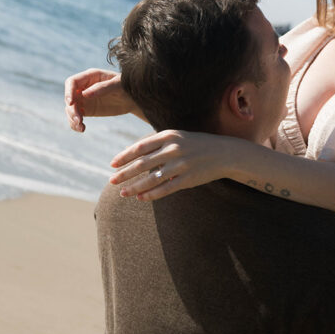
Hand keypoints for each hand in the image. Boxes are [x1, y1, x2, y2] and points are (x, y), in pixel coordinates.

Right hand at [64, 69, 137, 131]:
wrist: (134, 99)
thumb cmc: (128, 86)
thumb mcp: (118, 85)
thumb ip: (103, 88)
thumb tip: (85, 94)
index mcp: (90, 76)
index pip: (72, 82)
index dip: (68, 92)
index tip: (71, 103)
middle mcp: (84, 87)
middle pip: (69, 97)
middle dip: (71, 109)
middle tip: (79, 120)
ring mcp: (84, 99)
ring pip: (70, 109)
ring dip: (72, 118)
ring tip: (81, 127)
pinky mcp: (87, 110)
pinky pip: (76, 117)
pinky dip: (75, 124)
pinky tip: (82, 129)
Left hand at [109, 129, 242, 199]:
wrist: (224, 153)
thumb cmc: (196, 144)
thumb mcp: (177, 137)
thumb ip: (158, 144)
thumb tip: (134, 155)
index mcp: (169, 136)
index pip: (140, 147)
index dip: (124, 156)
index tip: (112, 164)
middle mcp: (174, 149)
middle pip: (142, 164)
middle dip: (124, 173)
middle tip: (111, 181)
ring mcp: (181, 165)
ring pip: (152, 179)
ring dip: (135, 187)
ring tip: (123, 193)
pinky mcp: (188, 179)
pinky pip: (165, 189)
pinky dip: (151, 194)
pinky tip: (140, 198)